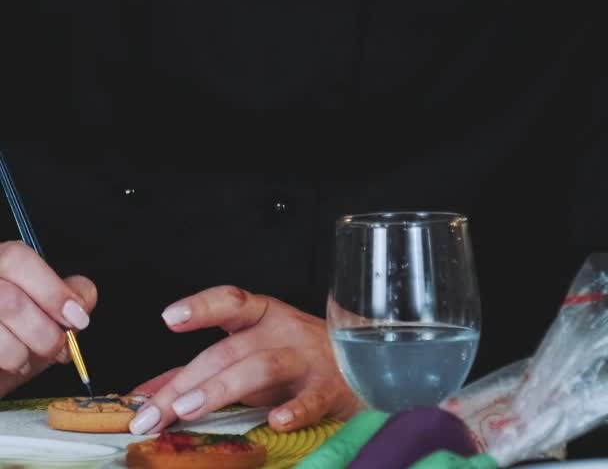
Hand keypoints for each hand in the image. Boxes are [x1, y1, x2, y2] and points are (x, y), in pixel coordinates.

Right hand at [0, 241, 96, 395]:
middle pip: (10, 301)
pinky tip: (10, 365)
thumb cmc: (11, 337)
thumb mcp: (43, 313)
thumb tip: (83, 296)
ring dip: (22, 354)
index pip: (17, 258)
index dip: (51, 289)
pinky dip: (7, 365)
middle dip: (44, 332)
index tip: (77, 318)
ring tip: (28, 359)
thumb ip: (65, 296)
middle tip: (59, 348)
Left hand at [130, 285, 359, 434]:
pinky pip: (311, 398)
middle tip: (154, 410)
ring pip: (262, 366)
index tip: (169, 317)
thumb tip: (146, 394)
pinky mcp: (328, 390)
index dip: (200, 306)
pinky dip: (294, 410)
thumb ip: (201, 371)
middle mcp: (282, 331)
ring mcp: (306, 359)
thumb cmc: (298, 359)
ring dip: (223, 387)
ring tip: (189, 409)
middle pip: (231, 348)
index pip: (230, 301)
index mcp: (263, 316)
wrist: (365, 363)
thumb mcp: (252, 353)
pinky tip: (275, 421)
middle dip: (189, 379)